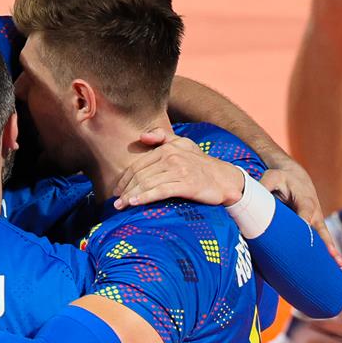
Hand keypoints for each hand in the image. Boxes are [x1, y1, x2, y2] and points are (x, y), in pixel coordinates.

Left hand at [113, 130, 244, 208]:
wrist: (226, 179)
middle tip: (115, 202)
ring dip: (130, 195)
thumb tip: (142, 136)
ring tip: (120, 206)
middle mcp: (172, 157)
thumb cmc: (201, 164)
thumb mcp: (184, 144)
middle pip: (140, 175)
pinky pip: (160, 191)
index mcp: (168, 149)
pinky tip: (134, 203)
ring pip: (147, 183)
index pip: (138, 165)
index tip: (117, 190)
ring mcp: (179, 171)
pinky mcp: (186, 185)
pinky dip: (145, 197)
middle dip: (125, 189)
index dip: (125, 178)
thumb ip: (162, 137)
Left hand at [257, 160, 337, 259]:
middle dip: (324, 243)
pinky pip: (322, 241)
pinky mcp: (315, 226)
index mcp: (305, 199)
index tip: (304, 230)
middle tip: (331, 256)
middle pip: (320, 229)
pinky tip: (335, 268)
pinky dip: (329, 253)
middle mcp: (314, 212)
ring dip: (332, 252)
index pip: (306, 211)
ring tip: (339, 267)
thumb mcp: (272, 176)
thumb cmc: (282, 178)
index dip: (305, 220)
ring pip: (324, 237)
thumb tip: (254, 197)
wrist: (296, 177)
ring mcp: (316, 220)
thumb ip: (265, 185)